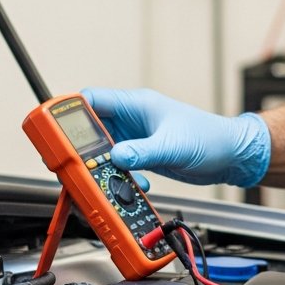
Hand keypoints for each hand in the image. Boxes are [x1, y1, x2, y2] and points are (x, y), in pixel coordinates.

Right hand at [81, 88, 269, 187]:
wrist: (230, 156)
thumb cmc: (210, 137)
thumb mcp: (173, 145)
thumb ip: (143, 152)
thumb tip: (117, 157)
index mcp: (137, 105)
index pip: (92, 100)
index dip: (69, 113)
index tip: (53, 130)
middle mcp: (133, 120)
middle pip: (91, 130)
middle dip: (80, 148)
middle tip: (73, 166)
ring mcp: (137, 139)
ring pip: (102, 151)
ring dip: (101, 167)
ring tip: (106, 180)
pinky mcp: (143, 156)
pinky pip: (118, 166)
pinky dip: (119, 177)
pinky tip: (133, 184)